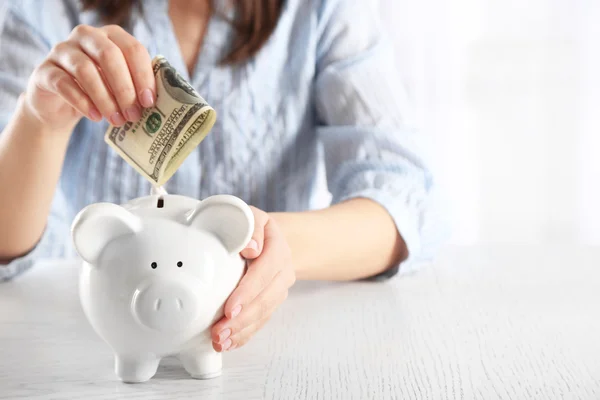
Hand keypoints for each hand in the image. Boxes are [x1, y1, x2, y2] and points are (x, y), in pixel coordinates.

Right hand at [24, 24, 155, 131]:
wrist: (60, 106)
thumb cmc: (100, 92)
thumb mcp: (120, 86)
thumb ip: (136, 87)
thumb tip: (155, 103)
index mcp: (111, 36)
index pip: (132, 48)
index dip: (143, 76)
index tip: (149, 101)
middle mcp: (86, 36)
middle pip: (109, 55)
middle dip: (125, 88)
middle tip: (134, 114)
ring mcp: (62, 51)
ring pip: (85, 70)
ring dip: (105, 98)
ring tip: (117, 120)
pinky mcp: (45, 70)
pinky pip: (64, 83)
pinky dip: (83, 102)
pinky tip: (96, 117)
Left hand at [211, 207, 295, 351]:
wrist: (266, 236)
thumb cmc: (251, 226)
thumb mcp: (250, 216)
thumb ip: (251, 227)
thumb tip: (251, 248)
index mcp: (278, 248)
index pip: (264, 273)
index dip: (247, 292)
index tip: (229, 308)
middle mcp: (283, 271)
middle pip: (265, 299)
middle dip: (242, 319)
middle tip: (220, 332)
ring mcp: (279, 288)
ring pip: (264, 313)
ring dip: (242, 330)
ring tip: (220, 341)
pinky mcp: (271, 301)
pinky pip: (261, 321)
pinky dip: (246, 334)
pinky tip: (230, 343)